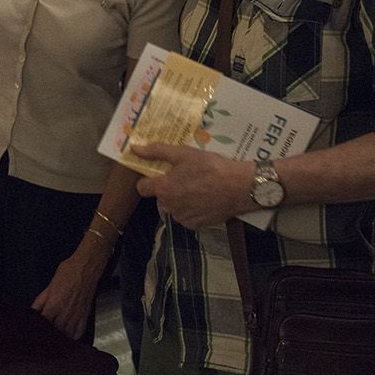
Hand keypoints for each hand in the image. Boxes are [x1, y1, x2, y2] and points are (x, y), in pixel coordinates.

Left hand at [31, 247, 109, 340]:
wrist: (86, 268)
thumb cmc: (68, 272)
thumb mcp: (50, 285)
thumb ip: (41, 301)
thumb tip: (32, 311)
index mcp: (54, 305)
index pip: (42, 323)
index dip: (37, 326)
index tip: (35, 327)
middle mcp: (65, 313)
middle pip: (54, 332)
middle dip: (48, 332)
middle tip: (44, 331)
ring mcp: (76, 316)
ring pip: (66, 335)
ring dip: (60, 335)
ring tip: (55, 333)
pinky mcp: (85, 315)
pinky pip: (78, 332)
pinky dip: (73, 335)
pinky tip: (68, 333)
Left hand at [131, 142, 252, 228]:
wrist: (240, 187)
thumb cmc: (211, 168)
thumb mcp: (184, 153)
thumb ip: (157, 151)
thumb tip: (134, 149)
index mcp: (163, 189)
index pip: (142, 188)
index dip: (148, 181)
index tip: (159, 175)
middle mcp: (169, 206)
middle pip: (160, 198)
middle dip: (169, 189)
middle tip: (186, 178)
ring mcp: (182, 218)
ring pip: (174, 208)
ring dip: (180, 200)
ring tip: (198, 188)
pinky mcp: (195, 226)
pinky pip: (187, 217)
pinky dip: (192, 210)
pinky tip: (204, 200)